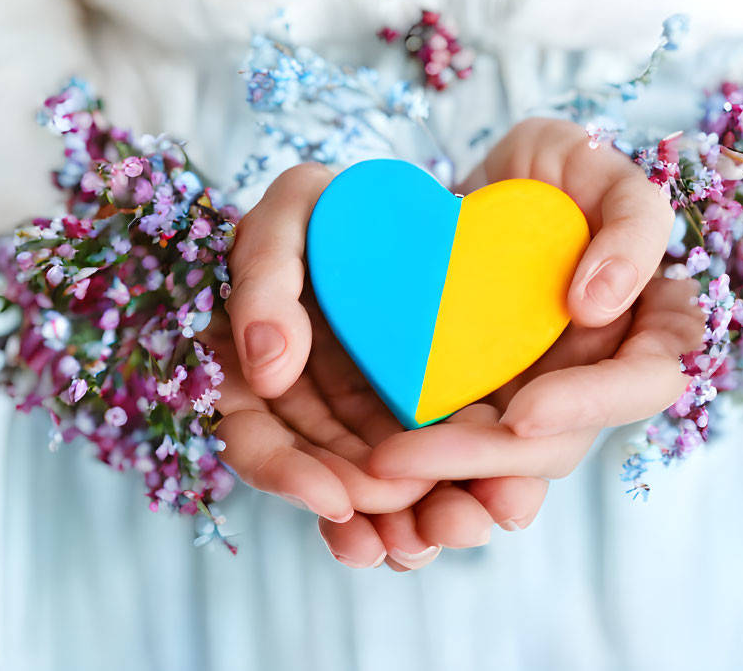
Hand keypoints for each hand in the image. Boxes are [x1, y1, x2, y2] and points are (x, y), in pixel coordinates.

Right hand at [216, 164, 541, 568]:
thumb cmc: (327, 205)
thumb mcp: (288, 215)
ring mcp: (364, 419)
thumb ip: (263, 278)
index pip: (256, 442)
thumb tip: (268, 369)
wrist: (399, 211)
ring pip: (382, 486)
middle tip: (411, 537)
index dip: (289, 477)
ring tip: (457, 533)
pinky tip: (491, 510)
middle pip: (325, 481)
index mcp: (252, 374)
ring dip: (415, 520)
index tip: (335, 499)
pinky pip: (437, 464)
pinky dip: (458, 488)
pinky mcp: (420, 418)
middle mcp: (306, 411)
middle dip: (369, 515)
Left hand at [364, 119, 703, 514]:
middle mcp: (593, 383)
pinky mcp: (477, 412)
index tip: (521, 411)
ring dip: (443, 483)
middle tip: (402, 456)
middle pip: (557, 445)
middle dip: (484, 460)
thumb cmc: (560, 174)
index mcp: (646, 331)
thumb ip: (633, 223)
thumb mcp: (605, 170)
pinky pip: (455, 459)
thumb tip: (600, 303)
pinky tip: (372, 485)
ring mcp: (535, 404)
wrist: (485, 191)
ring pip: (504, 471)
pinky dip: (418, 476)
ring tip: (382, 471)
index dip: (588, 405)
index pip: (642, 384)